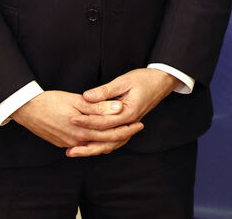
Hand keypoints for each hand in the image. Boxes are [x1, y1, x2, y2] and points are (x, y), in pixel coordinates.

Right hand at [11, 90, 141, 155]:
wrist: (25, 109)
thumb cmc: (50, 101)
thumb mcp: (77, 101)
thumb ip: (98, 107)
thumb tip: (118, 108)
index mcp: (82, 131)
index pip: (111, 134)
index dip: (127, 128)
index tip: (140, 122)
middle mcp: (76, 141)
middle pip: (105, 142)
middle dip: (123, 135)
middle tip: (137, 128)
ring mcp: (67, 143)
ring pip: (94, 145)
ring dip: (110, 140)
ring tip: (123, 131)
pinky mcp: (61, 142)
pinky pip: (84, 144)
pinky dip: (96, 141)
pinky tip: (101, 135)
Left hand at [66, 68, 181, 157]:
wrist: (162, 81)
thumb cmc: (144, 79)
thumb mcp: (123, 81)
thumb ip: (104, 91)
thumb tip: (86, 97)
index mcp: (129, 113)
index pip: (104, 122)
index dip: (87, 121)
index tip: (72, 119)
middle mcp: (130, 123)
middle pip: (106, 140)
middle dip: (86, 143)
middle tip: (69, 148)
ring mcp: (130, 126)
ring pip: (110, 144)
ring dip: (92, 149)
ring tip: (75, 152)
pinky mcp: (128, 125)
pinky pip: (115, 140)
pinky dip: (102, 146)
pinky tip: (90, 147)